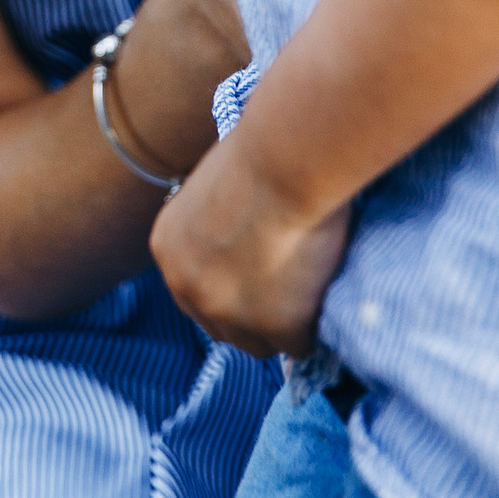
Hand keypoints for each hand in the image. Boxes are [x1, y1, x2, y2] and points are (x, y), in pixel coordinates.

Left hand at [151, 129, 350, 357]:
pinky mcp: (276, 328)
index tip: (258, 280)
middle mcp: (187, 287)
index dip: (230, 290)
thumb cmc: (263, 153)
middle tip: (289, 293)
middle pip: (221, 328)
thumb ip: (221, 224)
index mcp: (168, 247)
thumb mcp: (220, 189)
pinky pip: (302, 342)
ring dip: (284, 325)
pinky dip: (318, 323)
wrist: (288, 160)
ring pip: (261, 344)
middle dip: (253, 317)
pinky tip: (330, 290)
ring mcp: (230, 313)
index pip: (194, 292)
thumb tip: (246, 239)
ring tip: (312, 289)